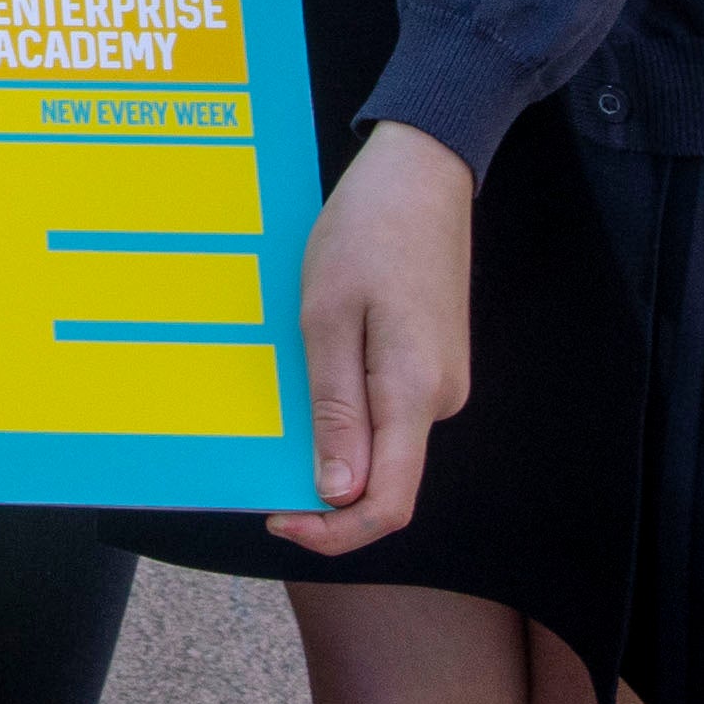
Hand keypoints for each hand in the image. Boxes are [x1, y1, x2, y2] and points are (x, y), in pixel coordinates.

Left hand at [269, 122, 472, 552]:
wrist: (421, 172)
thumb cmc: (366, 231)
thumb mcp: (328, 317)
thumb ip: (337, 409)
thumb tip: (338, 494)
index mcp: (415, 392)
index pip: (388, 504)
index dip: (334, 531)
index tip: (279, 517)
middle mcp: (440, 399)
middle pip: (384, 478)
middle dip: (322, 481)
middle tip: (263, 448)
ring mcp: (441, 381)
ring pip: (383, 441)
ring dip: (331, 435)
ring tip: (285, 381)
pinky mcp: (431, 361)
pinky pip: (387, 406)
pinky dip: (347, 404)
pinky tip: (315, 361)